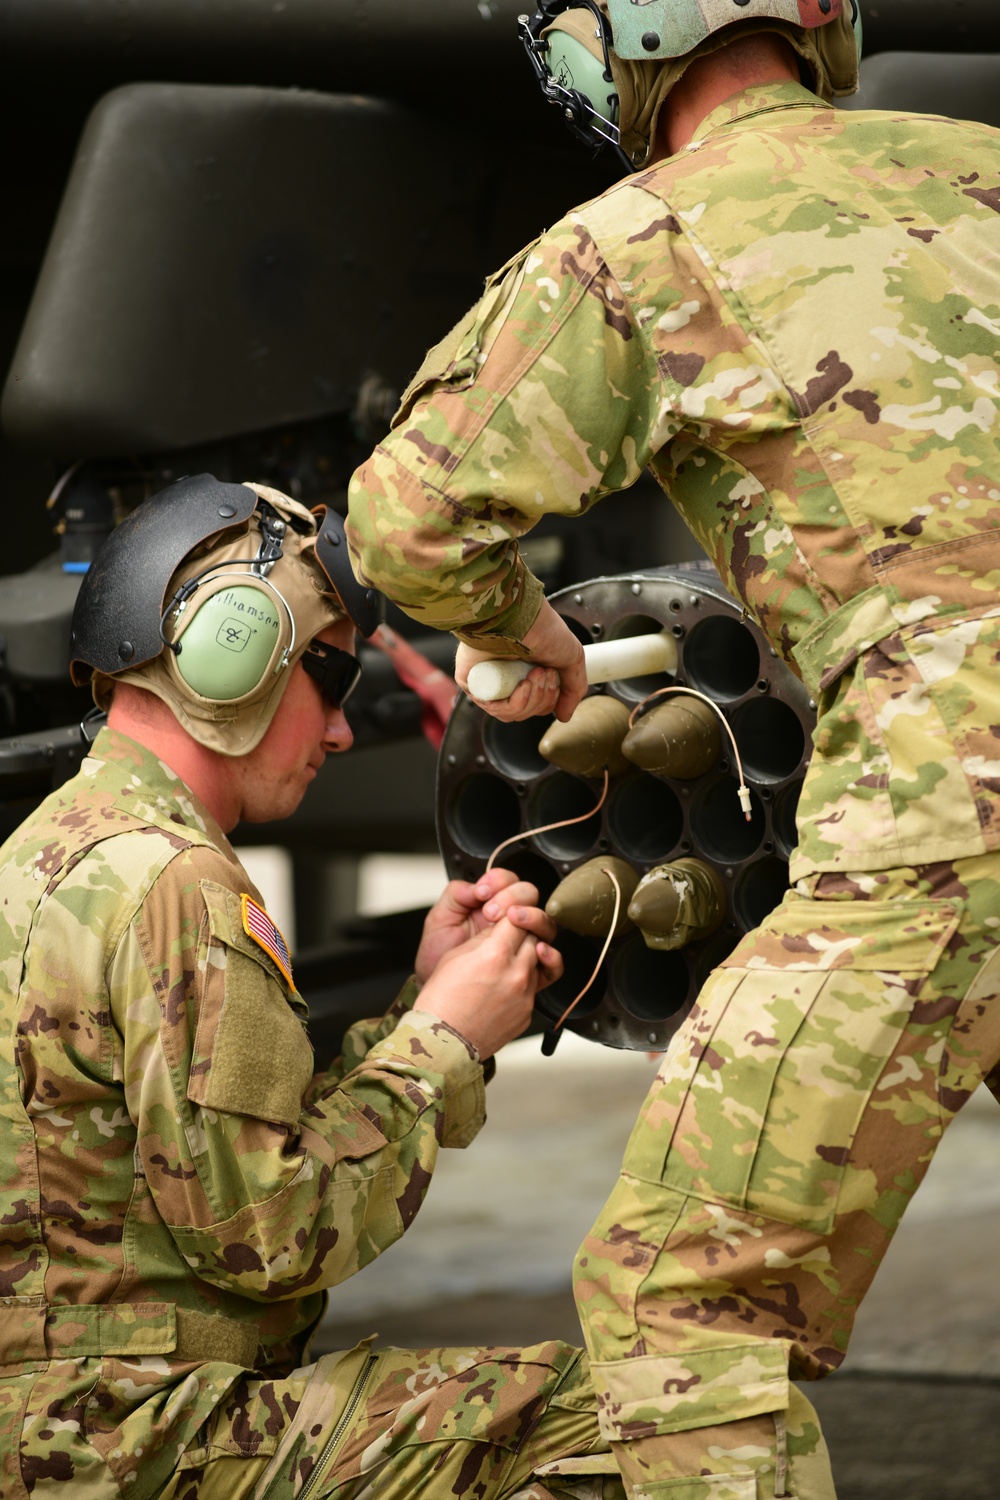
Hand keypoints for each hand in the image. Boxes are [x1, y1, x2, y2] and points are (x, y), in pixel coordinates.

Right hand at [413, 915, 562, 1058]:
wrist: (443, 1043)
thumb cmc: (441, 1002)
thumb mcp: (455, 957)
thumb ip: (484, 939)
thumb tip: (500, 929)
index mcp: (495, 954)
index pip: (517, 920)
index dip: (510, 917)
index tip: (505, 919)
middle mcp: (516, 974)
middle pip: (533, 938)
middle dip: (522, 934)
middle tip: (506, 938)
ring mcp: (525, 995)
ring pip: (537, 962)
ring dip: (525, 958)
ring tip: (503, 965)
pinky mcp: (528, 1012)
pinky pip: (533, 988)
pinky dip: (522, 983)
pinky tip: (502, 988)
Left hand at [414, 868, 553, 985]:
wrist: (438, 998)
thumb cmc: (436, 959)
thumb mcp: (439, 921)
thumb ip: (456, 896)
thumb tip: (477, 887)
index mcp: (490, 906)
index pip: (508, 882)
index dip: (499, 883)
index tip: (482, 894)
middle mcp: (510, 924)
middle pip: (530, 898)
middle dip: (513, 898)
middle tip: (491, 912)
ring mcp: (522, 947)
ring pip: (545, 925)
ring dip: (534, 918)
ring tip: (515, 922)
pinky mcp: (529, 973)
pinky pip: (553, 965)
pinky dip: (552, 956)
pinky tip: (539, 950)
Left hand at [455, 600, 586, 723]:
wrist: (519, 616)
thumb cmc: (542, 629)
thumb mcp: (571, 658)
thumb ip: (573, 688)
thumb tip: (564, 716)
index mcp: (526, 672)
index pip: (538, 704)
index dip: (550, 698)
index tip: (553, 677)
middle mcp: (507, 678)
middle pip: (527, 711)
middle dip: (543, 697)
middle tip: (544, 673)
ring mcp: (490, 682)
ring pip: (512, 713)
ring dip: (532, 699)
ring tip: (535, 675)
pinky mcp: (474, 684)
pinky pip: (496, 708)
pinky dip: (515, 703)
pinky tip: (523, 684)